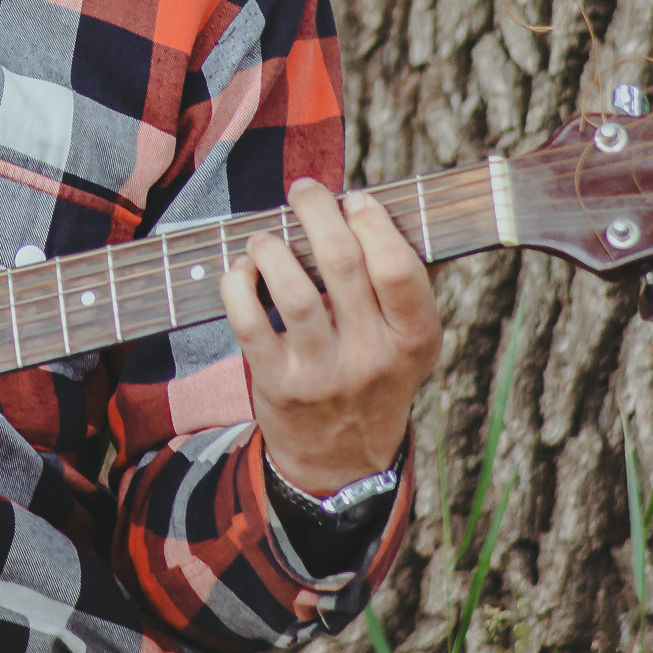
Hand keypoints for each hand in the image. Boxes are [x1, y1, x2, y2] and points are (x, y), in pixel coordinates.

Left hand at [220, 179, 441, 493]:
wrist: (342, 460)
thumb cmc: (373, 375)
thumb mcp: (405, 340)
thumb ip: (393, 284)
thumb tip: (355, 207)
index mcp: (413, 339)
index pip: (398, 267)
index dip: (373, 221)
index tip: (353, 200)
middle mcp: (371, 356)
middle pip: (342, 263)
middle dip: (316, 211)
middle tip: (304, 192)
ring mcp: (323, 373)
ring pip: (293, 290)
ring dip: (272, 248)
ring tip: (266, 238)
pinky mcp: (279, 384)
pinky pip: (249, 320)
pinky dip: (238, 284)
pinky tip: (242, 270)